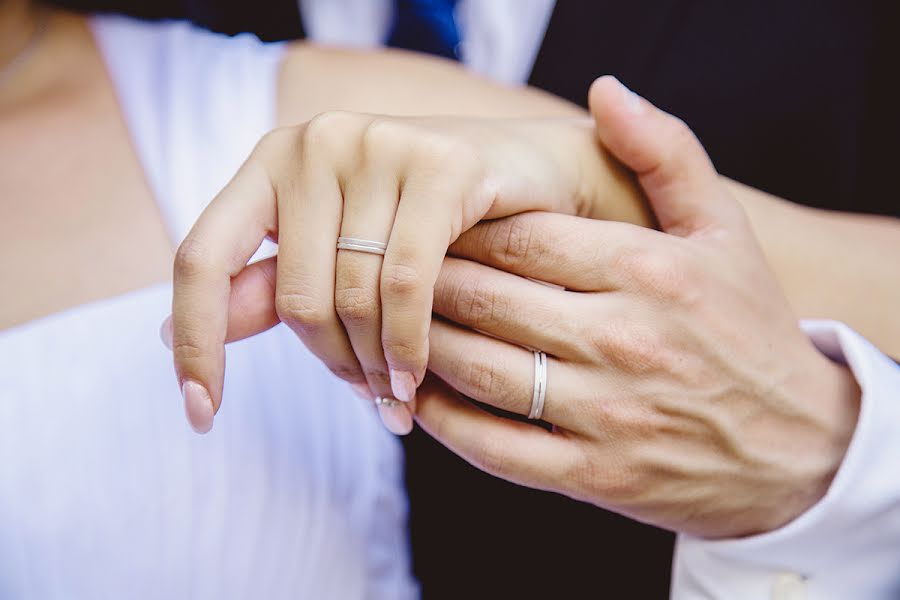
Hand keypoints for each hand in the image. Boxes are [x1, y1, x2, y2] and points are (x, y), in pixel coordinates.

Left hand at [166, 112, 644, 433]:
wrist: (526, 177)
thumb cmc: (426, 220)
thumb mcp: (337, 250)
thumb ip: (265, 287)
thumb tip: (165, 332)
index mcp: (274, 160)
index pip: (202, 257)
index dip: (194, 341)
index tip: (201, 413)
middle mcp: (317, 141)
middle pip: (297, 294)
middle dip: (333, 366)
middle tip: (369, 401)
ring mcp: (379, 145)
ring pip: (354, 296)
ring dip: (375, 366)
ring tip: (395, 398)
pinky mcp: (443, 164)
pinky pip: (408, 285)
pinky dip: (409, 346)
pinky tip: (417, 380)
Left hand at [415, 77, 860, 537]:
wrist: (799, 447)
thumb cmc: (749, 327)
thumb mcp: (724, 229)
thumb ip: (667, 154)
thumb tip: (607, 91)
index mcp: (647, 269)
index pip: (520, 236)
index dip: (461, 227)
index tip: (431, 222)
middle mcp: (623, 338)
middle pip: (487, 299)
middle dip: (426, 281)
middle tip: (389, 268)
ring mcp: (607, 412)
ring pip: (479, 370)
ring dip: (422, 345)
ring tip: (392, 325)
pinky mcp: (596, 475)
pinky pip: (497, 448)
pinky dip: (446, 422)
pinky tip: (420, 398)